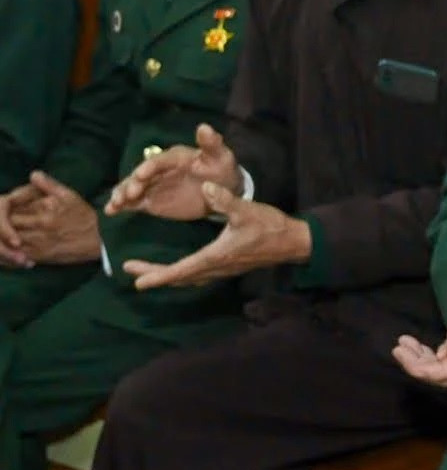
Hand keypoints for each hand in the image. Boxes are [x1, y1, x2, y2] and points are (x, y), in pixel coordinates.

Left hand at [8, 172, 101, 265]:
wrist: (99, 240)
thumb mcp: (70, 195)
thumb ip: (49, 185)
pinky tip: (11, 246)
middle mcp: (39, 229)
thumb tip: (33, 175)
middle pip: (7, 226)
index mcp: (43, 212)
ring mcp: (38, 245)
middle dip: (3, 223)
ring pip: (8, 243)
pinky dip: (10, 252)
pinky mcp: (39, 257)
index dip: (4, 208)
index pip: (10, 209)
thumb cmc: (83, 216)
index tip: (7, 207)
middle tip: (4, 220)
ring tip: (6, 233)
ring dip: (5, 238)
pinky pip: (16, 256)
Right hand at [106, 124, 241, 220]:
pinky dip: (121, 205)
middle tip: (129, 194)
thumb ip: (211, 144)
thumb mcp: (221, 157)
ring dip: (122, 194)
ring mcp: (152, 184)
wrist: (222, 190)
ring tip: (116, 204)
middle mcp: (158, 169)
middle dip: (132, 183)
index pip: (159, 161)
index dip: (149, 167)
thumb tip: (204, 127)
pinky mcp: (151, 199)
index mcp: (174, 157)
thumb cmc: (221, 170)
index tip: (141, 175)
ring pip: (132, 187)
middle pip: (140, 175)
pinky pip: (133, 202)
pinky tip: (111, 210)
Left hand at [121, 182, 310, 290]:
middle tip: (130, 270)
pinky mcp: (228, 266)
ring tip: (147, 272)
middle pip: (180, 277)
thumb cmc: (270, 226)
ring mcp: (222, 269)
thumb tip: (204, 187)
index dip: (157, 275)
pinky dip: (182, 274)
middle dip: (154, 275)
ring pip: (188, 278)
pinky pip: (198, 275)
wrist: (293, 242)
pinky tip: (179, 270)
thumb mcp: (247, 210)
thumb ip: (225, 200)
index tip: (136, 281)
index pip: (181, 269)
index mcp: (216, 255)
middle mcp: (216, 267)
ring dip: (167, 276)